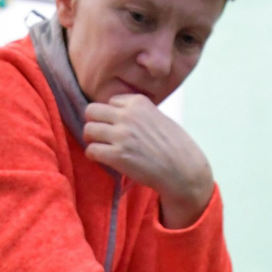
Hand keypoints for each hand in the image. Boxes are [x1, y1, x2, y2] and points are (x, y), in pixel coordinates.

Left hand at [81, 95, 212, 226]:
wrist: (183, 170)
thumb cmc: (175, 146)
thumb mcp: (159, 117)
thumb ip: (139, 113)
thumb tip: (119, 114)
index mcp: (138, 102)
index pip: (110, 101)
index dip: (112, 115)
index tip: (119, 126)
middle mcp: (128, 115)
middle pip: (92, 111)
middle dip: (95, 123)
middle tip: (102, 136)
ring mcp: (121, 135)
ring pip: (88, 129)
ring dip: (92, 140)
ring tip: (102, 148)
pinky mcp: (117, 155)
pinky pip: (91, 150)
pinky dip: (94, 156)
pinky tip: (104, 160)